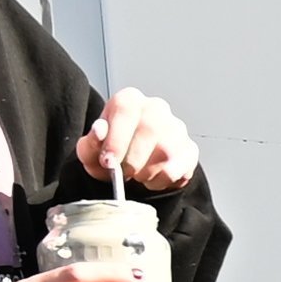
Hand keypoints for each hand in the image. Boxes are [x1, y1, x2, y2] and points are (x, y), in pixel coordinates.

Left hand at [78, 92, 203, 193]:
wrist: (132, 166)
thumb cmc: (112, 154)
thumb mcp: (91, 151)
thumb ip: (90, 142)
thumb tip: (100, 130)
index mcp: (130, 100)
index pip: (126, 110)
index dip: (116, 138)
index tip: (108, 162)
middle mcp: (156, 108)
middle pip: (150, 129)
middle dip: (133, 159)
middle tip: (124, 173)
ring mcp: (177, 128)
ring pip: (166, 151)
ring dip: (147, 172)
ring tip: (138, 175)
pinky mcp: (190, 149)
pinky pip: (179, 168)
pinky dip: (161, 181)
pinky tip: (152, 178)